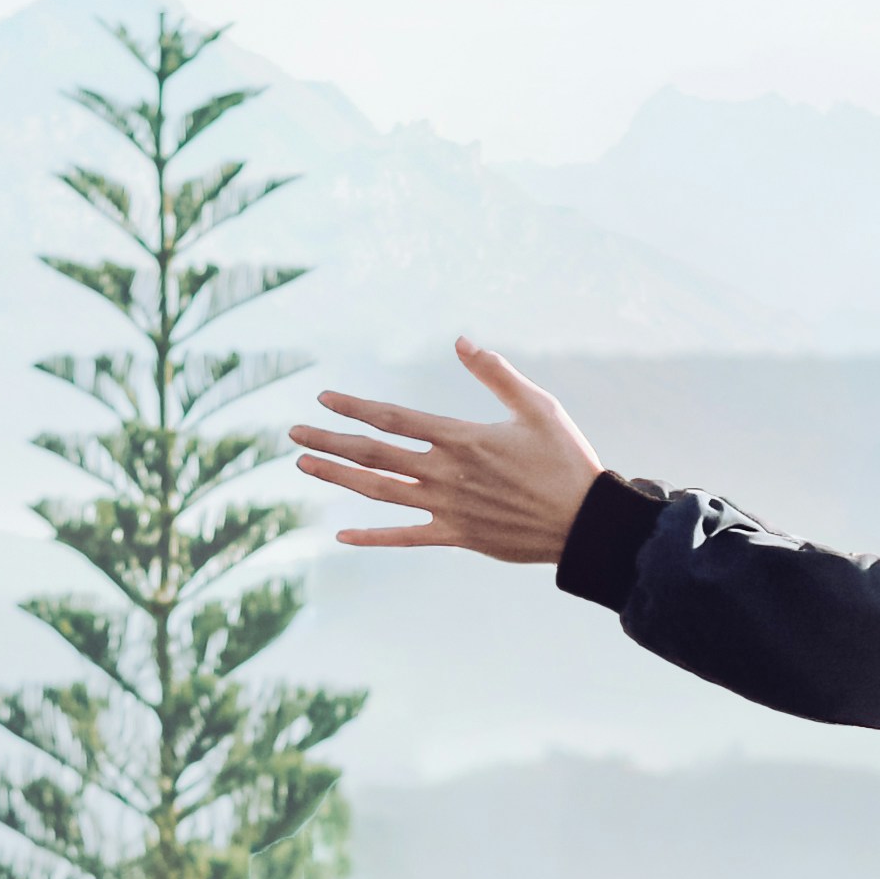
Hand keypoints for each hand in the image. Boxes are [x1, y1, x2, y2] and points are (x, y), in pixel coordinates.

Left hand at [300, 340, 607, 563]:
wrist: (584, 522)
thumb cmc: (565, 459)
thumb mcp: (538, 407)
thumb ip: (496, 374)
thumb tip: (462, 341)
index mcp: (462, 438)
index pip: (393, 418)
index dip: (355, 406)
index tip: (325, 397)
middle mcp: (446, 473)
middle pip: (374, 454)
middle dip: (330, 441)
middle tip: (295, 432)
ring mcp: (447, 507)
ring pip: (379, 491)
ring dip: (338, 478)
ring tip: (305, 466)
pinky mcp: (456, 536)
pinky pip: (405, 536)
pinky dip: (372, 537)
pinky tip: (341, 536)